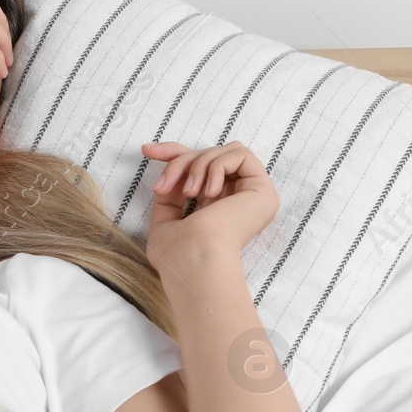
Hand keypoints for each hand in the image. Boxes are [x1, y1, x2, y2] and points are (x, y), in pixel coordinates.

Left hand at [140, 140, 278, 269]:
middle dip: (181, 162)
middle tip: (164, 186)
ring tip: (190, 193)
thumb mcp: (165, 220)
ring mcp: (254, 197)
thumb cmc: (177, 254)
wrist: (194, 260)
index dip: (175, 154)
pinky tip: (210, 193)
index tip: (148, 151)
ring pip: (223, 152)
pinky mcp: (264, 191)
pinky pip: (241, 154)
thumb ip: (171, 196)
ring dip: (198, 165)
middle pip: (209, 156)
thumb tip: (171, 175)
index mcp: (219, 210)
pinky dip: (218, 167)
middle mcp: (239, 202)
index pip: (202, 169)